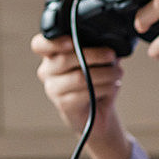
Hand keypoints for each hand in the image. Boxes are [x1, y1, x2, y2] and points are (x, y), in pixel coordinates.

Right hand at [32, 33, 133, 158]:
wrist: (101, 120)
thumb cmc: (101, 85)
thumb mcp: (100, 62)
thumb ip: (97, 48)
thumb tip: (110, 39)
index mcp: (52, 57)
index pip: (41, 43)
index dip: (55, 39)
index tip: (73, 37)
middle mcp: (47, 73)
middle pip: (65, 56)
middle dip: (93, 55)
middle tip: (112, 56)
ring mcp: (53, 90)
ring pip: (78, 75)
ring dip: (104, 73)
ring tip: (117, 74)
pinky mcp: (64, 105)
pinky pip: (83, 91)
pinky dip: (104, 86)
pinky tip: (113, 86)